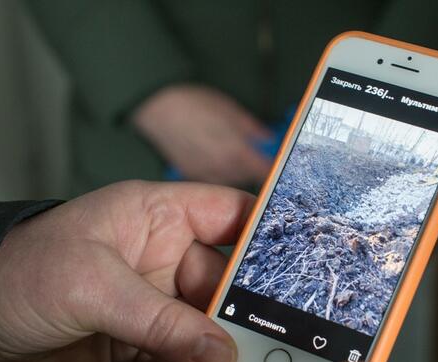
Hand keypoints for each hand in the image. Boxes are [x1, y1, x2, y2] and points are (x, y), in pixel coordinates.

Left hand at [0, 181, 252, 361]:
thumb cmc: (17, 275)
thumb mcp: (93, 286)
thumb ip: (162, 319)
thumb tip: (218, 350)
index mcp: (155, 214)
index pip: (229, 214)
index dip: (267, 233)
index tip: (304, 259)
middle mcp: (162, 253)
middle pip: (227, 279)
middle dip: (250, 312)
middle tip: (273, 342)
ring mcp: (154, 298)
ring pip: (210, 323)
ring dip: (225, 352)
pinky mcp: (144, 338)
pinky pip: (185, 355)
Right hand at [133, 85, 271, 186]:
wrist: (156, 107)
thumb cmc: (193, 103)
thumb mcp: (230, 110)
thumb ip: (253, 128)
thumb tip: (268, 138)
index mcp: (237, 153)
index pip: (265, 172)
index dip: (276, 171)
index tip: (281, 169)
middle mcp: (222, 169)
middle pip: (248, 179)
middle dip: (255, 170)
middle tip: (258, 158)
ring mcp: (205, 175)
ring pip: (230, 181)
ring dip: (238, 173)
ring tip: (234, 156)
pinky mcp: (191, 175)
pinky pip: (212, 180)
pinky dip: (219, 173)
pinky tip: (216, 159)